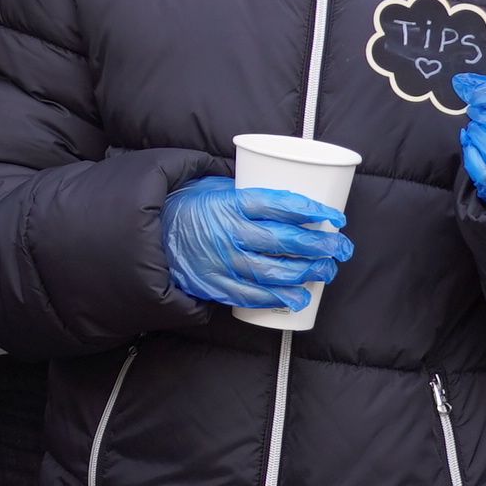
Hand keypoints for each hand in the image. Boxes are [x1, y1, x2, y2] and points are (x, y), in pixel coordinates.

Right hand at [162, 178, 350, 311]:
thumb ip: (245, 192)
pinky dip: (277, 298)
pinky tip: (298, 299)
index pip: (281, 205)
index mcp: (230, 203)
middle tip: (341, 248)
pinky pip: (251, 294)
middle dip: (321, 245)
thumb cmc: (183, 207)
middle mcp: (228, 232)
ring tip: (326, 272)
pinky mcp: (213, 283)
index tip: (337, 217)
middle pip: (286, 240)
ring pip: (274, 271)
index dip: (315, 211)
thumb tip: (284, 198)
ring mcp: (221, 261)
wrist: (143, 234)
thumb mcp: (211, 186)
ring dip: (307, 273)